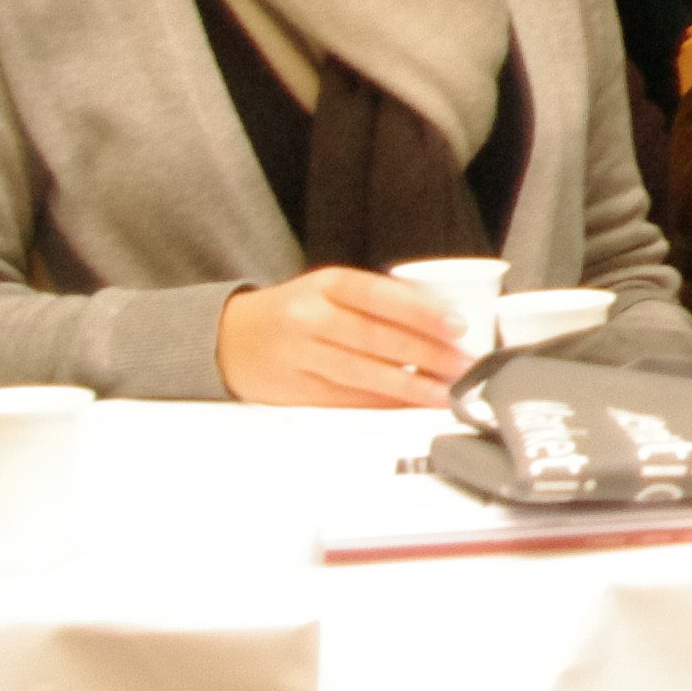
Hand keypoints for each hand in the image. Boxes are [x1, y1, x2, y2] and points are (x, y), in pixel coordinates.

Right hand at [217, 268, 470, 407]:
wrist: (229, 338)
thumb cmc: (294, 310)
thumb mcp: (329, 290)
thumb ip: (376, 301)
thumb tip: (439, 319)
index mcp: (325, 285)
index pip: (379, 295)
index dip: (420, 311)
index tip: (456, 325)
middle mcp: (310, 318)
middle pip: (375, 337)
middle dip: (426, 354)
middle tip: (462, 364)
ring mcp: (301, 356)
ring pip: (362, 373)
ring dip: (410, 385)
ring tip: (444, 391)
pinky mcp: (297, 390)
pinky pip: (347, 399)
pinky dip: (382, 403)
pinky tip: (409, 405)